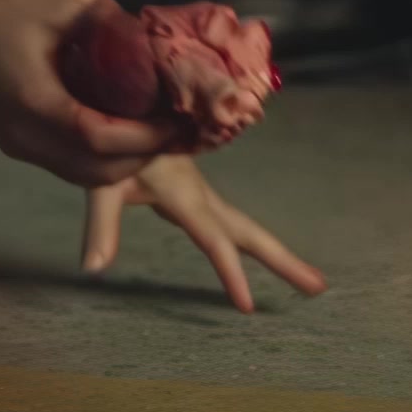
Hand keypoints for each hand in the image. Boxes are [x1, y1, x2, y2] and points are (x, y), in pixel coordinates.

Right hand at [0, 0, 176, 186]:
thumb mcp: (54, 7)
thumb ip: (103, 21)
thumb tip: (146, 32)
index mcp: (34, 102)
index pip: (99, 138)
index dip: (144, 137)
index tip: (175, 121)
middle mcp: (25, 136)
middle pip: (96, 171)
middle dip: (142, 158)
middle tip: (173, 131)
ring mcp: (18, 146)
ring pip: (83, 177)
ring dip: (124, 165)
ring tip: (155, 136)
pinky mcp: (16, 146)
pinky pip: (67, 167)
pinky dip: (101, 161)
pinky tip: (123, 136)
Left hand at [82, 156, 327, 312]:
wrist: (121, 104)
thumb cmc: (109, 143)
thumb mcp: (101, 184)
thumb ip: (101, 226)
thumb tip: (92, 270)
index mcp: (185, 195)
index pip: (214, 240)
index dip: (231, 274)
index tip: (247, 307)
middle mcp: (202, 196)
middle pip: (252, 234)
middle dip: (285, 262)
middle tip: (320, 287)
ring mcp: (203, 197)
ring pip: (248, 229)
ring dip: (279, 255)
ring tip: (312, 282)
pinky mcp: (197, 197)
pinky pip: (234, 226)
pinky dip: (256, 245)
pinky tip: (266, 258)